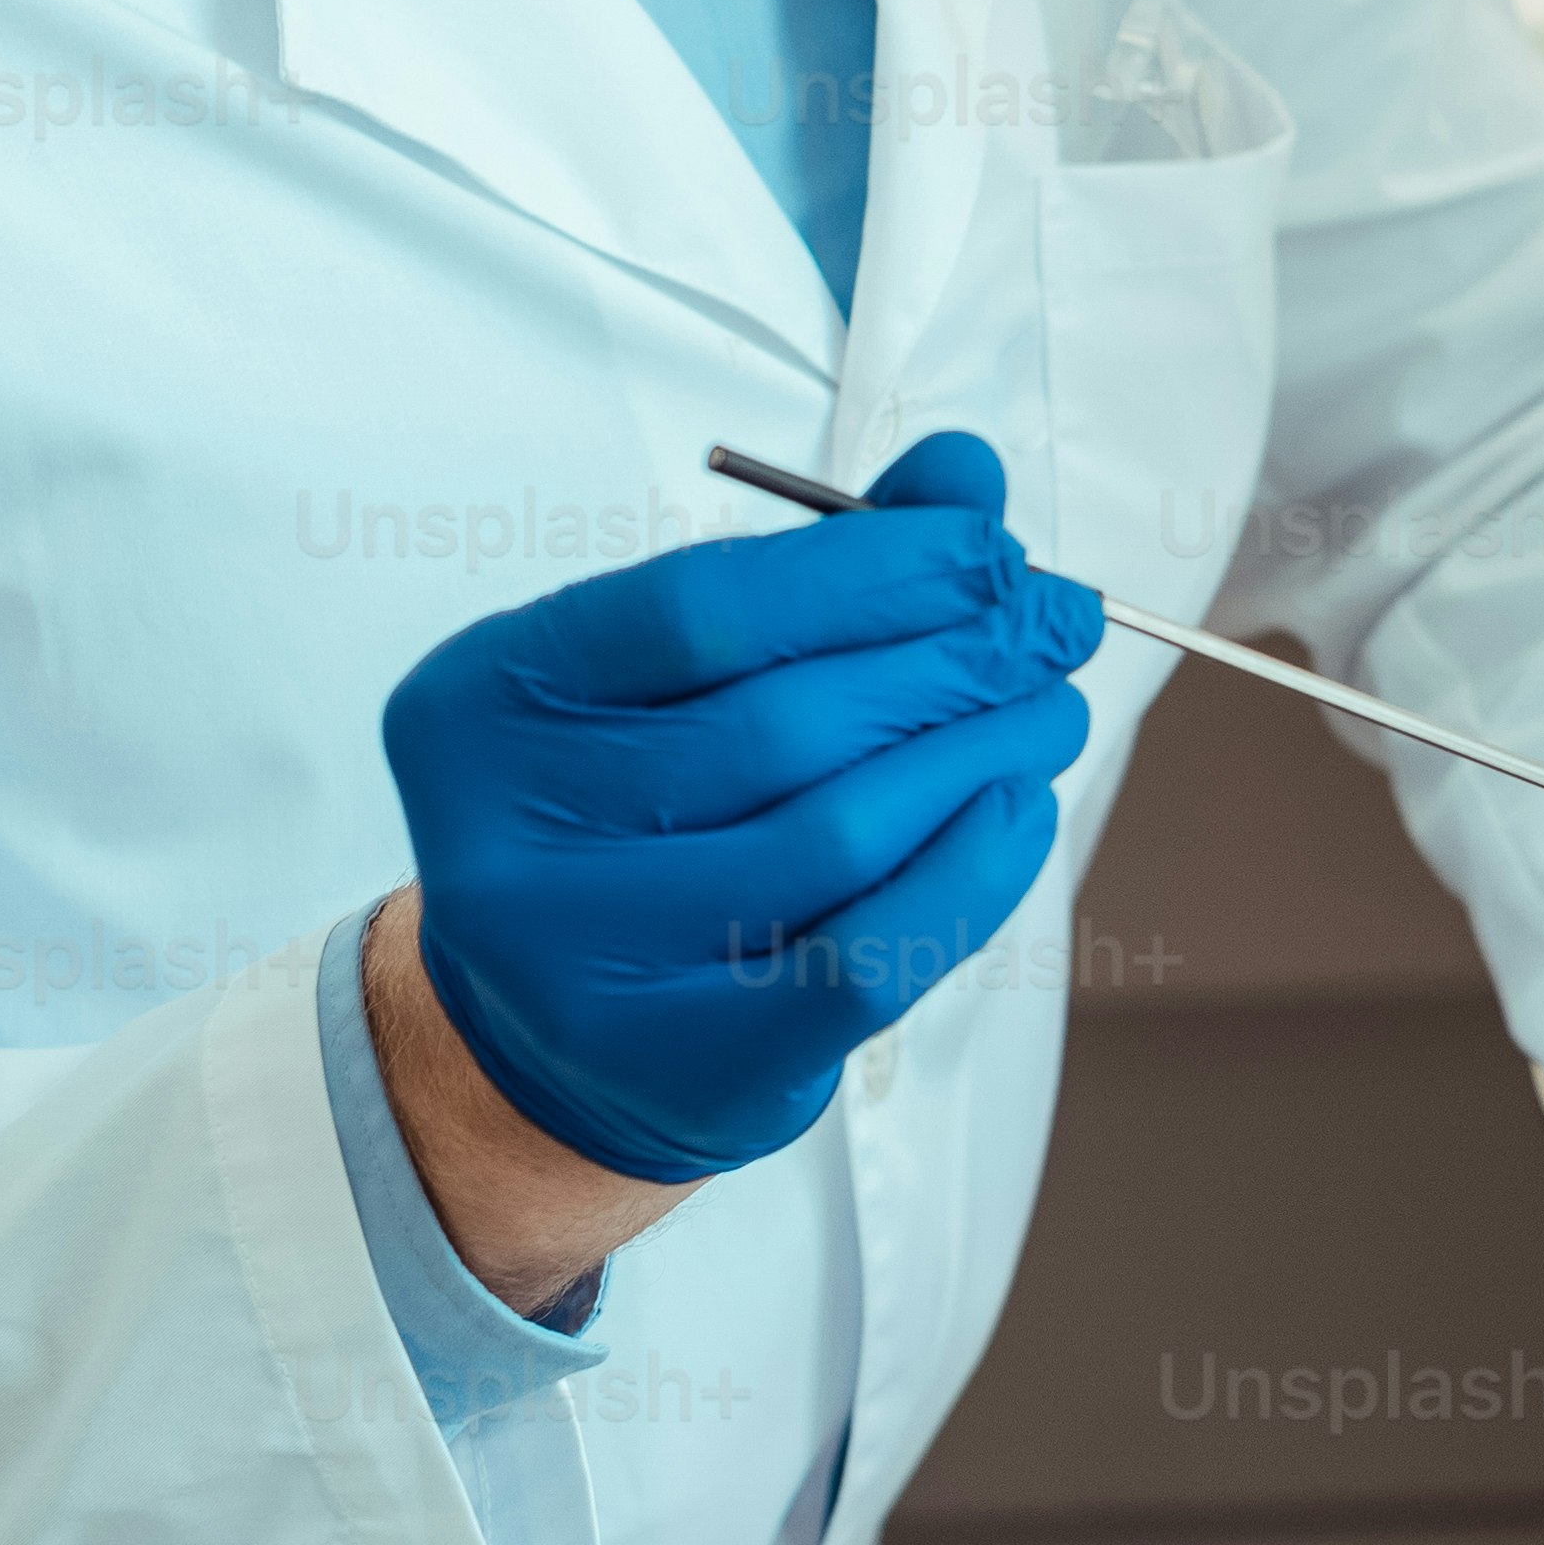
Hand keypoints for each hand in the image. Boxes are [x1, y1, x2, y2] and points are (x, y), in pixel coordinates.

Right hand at [378, 433, 1101, 1198]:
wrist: (546, 1035)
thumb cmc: (631, 812)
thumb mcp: (678, 674)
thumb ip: (814, 562)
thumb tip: (966, 477)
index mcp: (488, 700)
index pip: (706, 607)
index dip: (872, 569)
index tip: (992, 548)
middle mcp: (511, 837)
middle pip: (786, 724)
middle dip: (955, 660)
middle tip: (1055, 625)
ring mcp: (589, 966)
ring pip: (838, 835)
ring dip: (978, 758)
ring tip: (1049, 712)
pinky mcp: (687, 1067)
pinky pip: (866, 956)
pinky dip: (970, 873)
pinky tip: (1017, 811)